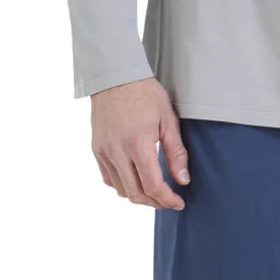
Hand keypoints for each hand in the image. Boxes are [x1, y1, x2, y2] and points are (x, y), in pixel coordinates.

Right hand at [90, 77, 190, 209]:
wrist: (116, 76)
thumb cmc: (145, 93)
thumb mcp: (168, 119)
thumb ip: (176, 152)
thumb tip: (183, 180)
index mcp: (137, 144)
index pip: (152, 186)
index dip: (167, 200)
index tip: (178, 202)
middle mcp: (117, 151)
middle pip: (135, 193)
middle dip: (154, 202)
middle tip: (169, 200)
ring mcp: (104, 151)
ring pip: (120, 189)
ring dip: (139, 196)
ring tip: (154, 191)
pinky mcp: (96, 149)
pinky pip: (108, 177)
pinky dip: (123, 185)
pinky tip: (135, 179)